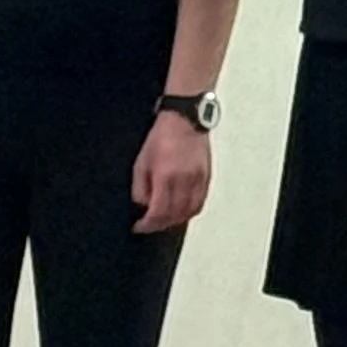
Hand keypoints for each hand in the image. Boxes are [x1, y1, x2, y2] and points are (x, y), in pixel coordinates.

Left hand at [131, 109, 212, 235]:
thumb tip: (143, 205)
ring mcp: (198, 180)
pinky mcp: (206, 177)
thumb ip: (140, 187)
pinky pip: (200, 203)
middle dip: (159, 225)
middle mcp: (184, 181)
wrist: (185, 120)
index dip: (148, 224)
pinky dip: (189, 212)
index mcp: (165, 176)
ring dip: (175, 221)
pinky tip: (180, 212)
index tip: (139, 226)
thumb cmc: (160, 137)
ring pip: (189, 212)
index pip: (158, 211)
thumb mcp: (141, 161)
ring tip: (164, 221)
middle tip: (149, 226)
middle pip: (173, 215)